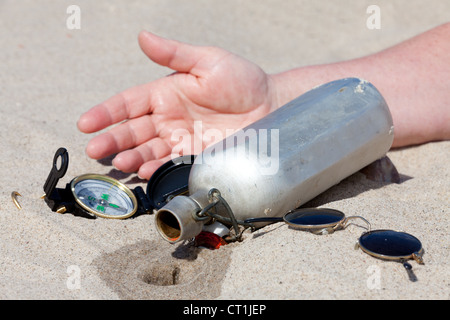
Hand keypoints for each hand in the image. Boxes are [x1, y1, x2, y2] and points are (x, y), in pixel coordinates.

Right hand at [77, 31, 276, 178]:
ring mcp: (180, 139)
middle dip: (112, 139)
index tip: (86, 122)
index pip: (128, 103)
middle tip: (94, 149)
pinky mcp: (195, 156)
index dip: (107, 112)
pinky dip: (156, 169)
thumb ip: (175, 54)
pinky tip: (145, 172)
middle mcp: (168, 118)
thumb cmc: (241, 79)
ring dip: (131, 157)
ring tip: (119, 162)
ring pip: (148, 150)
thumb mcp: (208, 61)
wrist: (270, 105)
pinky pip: (171, 164)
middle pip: (133, 130)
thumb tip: (143, 36)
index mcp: (165, 93)